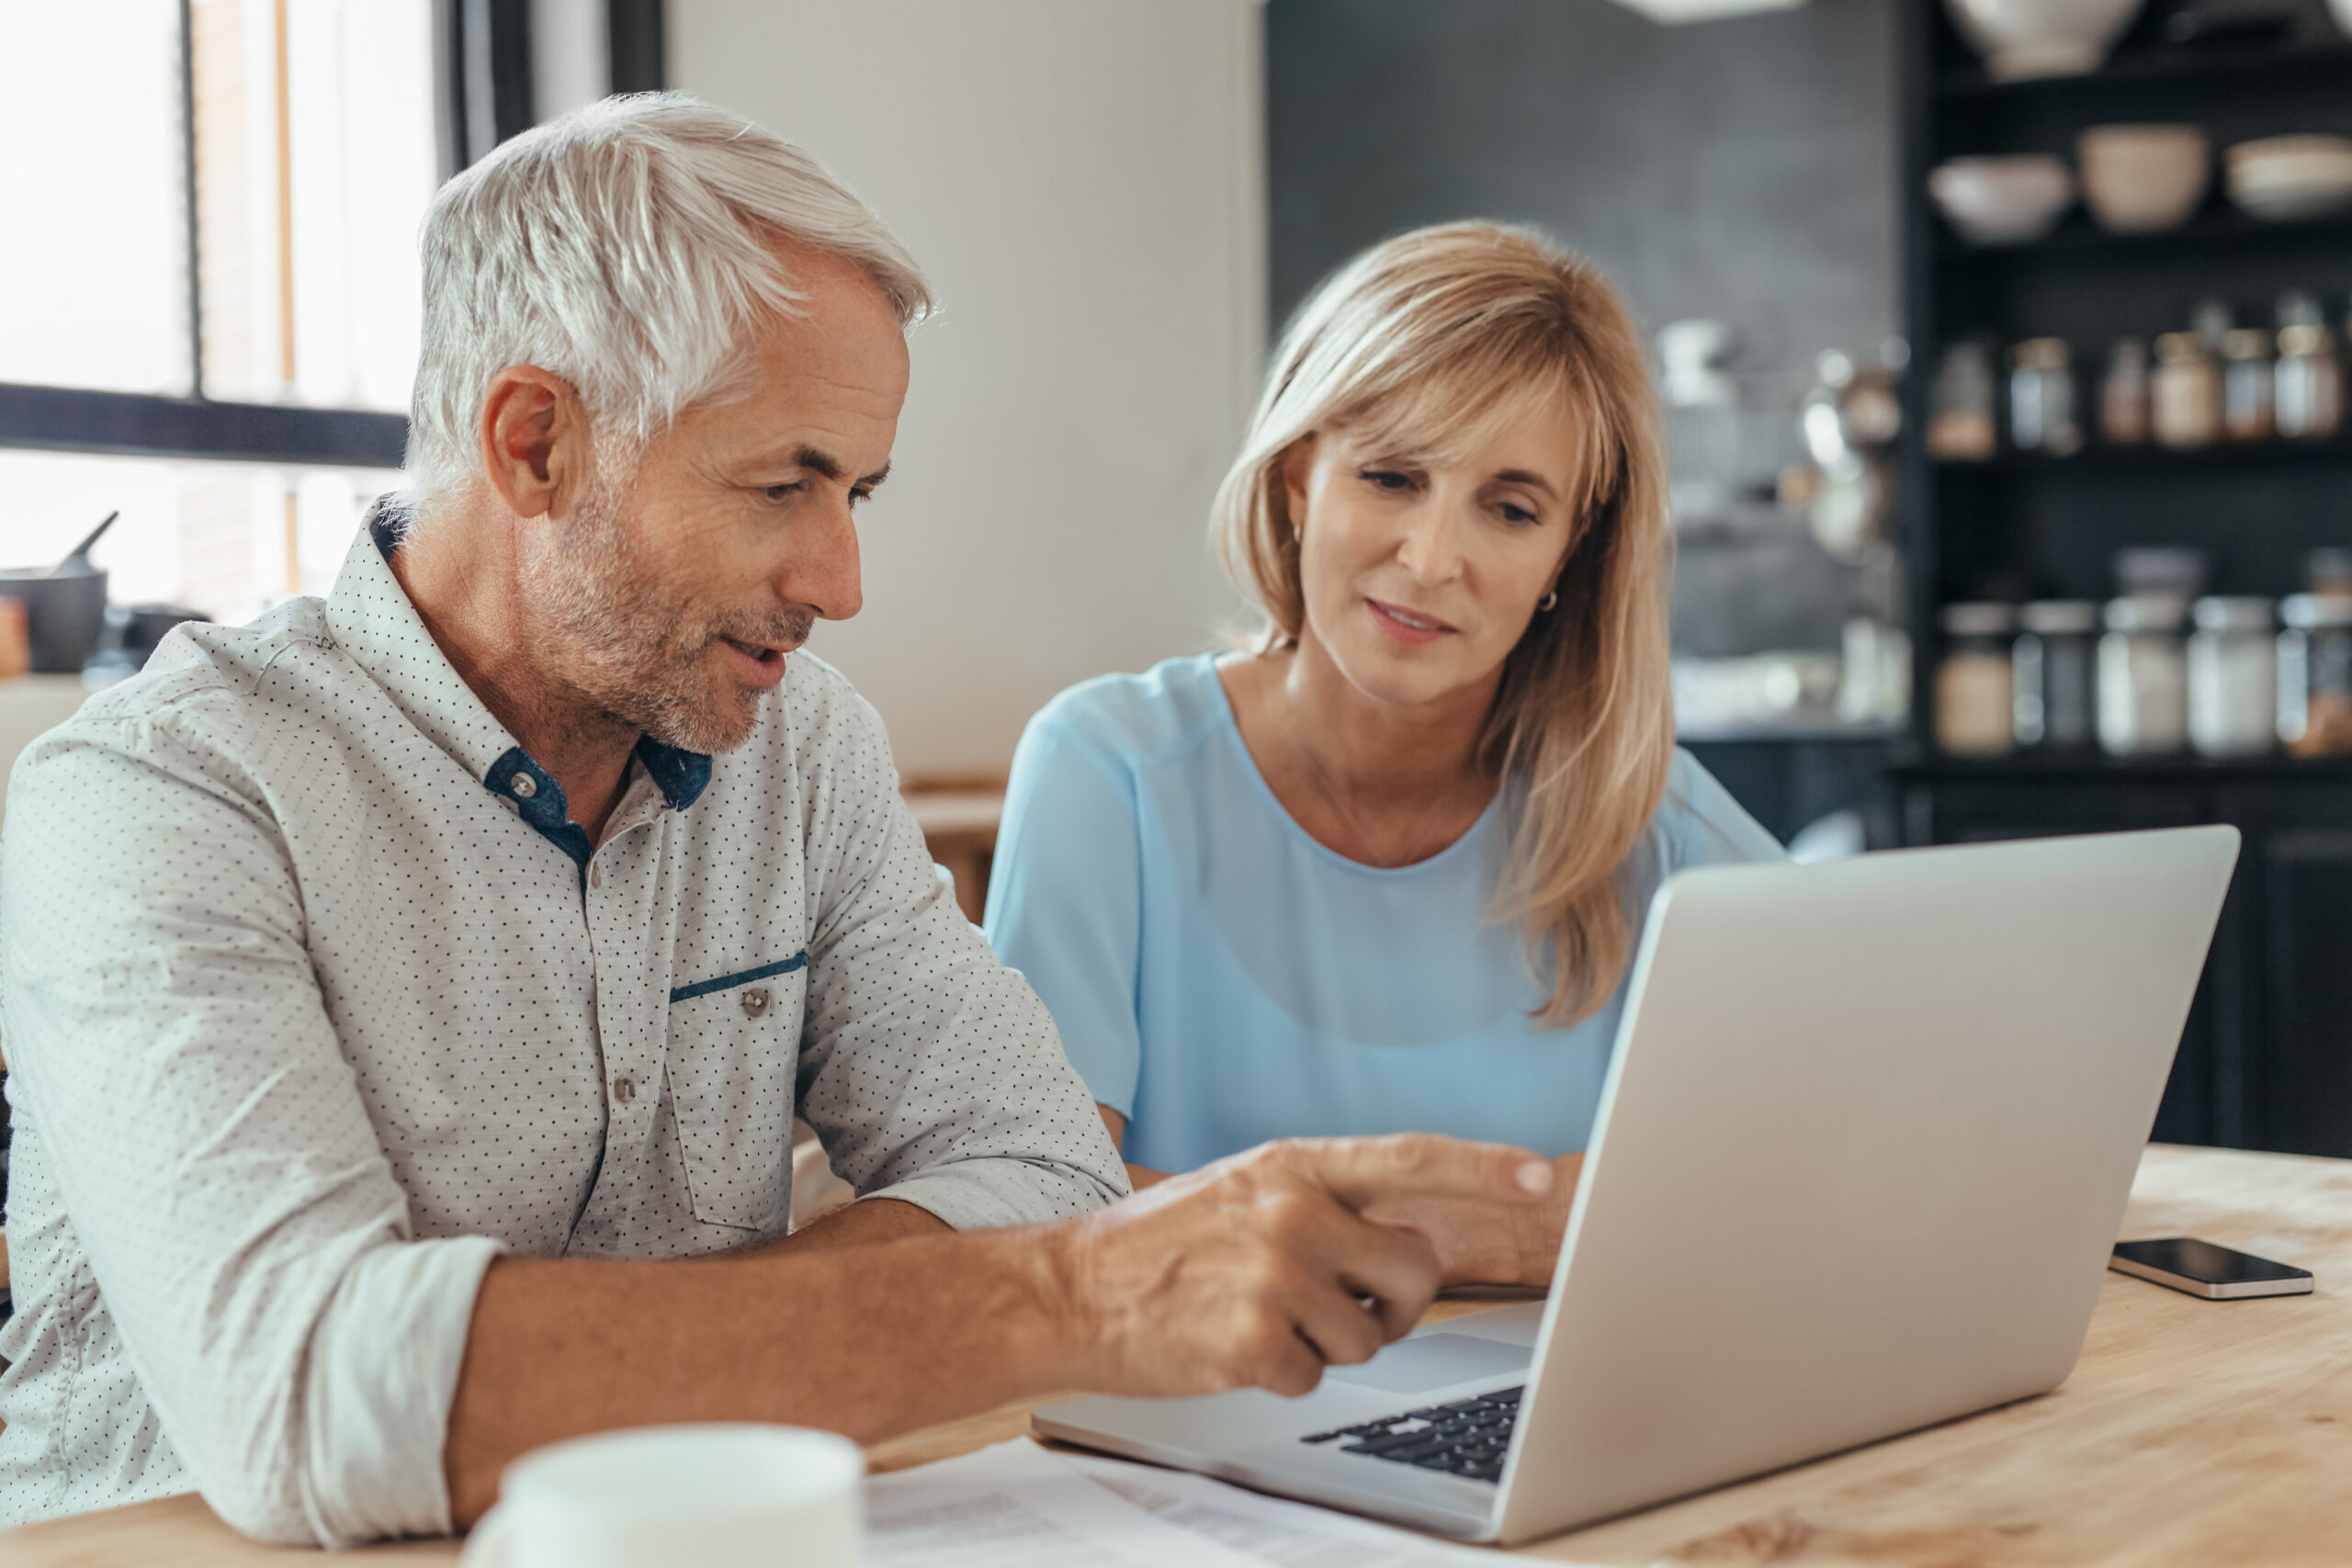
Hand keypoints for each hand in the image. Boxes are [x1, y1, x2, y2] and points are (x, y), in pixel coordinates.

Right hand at [1044, 1133, 1552, 1399]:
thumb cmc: (1159, 1246)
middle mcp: (1292, 1210)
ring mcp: (1274, 1274)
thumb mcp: (1242, 1191)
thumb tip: (1405, 1246)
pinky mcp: (1254, 1339)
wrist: (1068, 1290)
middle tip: (1338, 1301)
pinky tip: (1234, 1347)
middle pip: (1416, 1268)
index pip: (1411, 1157)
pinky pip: (1317, 1377)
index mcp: (1293, 1166)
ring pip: (1372, 1334)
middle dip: (1397, 1299)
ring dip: (1329, 1342)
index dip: (1484, 1169)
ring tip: (1263, 1317)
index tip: (1542, 1177)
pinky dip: (1282, 1375)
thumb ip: (1322, 1201)